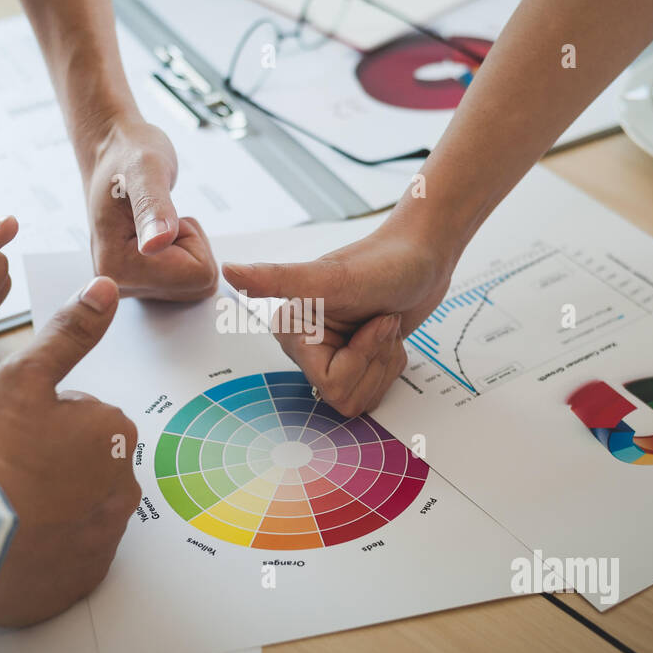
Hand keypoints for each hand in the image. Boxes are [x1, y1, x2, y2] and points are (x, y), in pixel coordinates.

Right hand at [0, 276, 140, 626]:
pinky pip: (66, 559)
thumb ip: (71, 333)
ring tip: (3, 510)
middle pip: (82, 466)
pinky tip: (10, 545)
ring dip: (46, 510)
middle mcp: (125, 487)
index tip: (9, 437)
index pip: (81, 419)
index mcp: (116, 433)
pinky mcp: (84, 581)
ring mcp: (106, 539)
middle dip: (48, 468)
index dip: (38, 424)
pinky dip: (43, 554)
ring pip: (74, 511)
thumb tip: (107, 288)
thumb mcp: (24, 377)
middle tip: (2, 473)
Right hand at [82, 115, 217, 300]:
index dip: (191, 239)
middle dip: (192, 246)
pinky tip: (159, 233)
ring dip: (188, 248)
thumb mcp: (146, 171)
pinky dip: (185, 254)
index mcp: (117, 268)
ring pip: (196, 284)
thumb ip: (152, 208)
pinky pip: (189, 280)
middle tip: (162, 215)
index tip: (162, 213)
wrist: (112, 152)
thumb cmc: (128, 154)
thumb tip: (154, 245)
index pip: (198, 277)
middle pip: (199, 286)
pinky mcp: (142, 282)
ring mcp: (131, 286)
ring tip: (158, 220)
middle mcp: (120, 285)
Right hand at [223, 221, 455, 415]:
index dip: (361, 356)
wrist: (424, 256)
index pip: (330, 382)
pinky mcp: (355, 361)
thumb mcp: (332, 275)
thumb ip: (277, 278)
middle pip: (345, 395)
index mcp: (293, 329)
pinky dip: (391, 365)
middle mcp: (308, 345)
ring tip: (385, 325)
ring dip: (385, 362)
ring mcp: (333, 355)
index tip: (372, 319)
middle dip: (375, 359)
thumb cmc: (385, 261)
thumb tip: (229, 270)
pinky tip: (388, 336)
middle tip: (382, 321)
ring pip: (361, 397)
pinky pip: (373, 390)